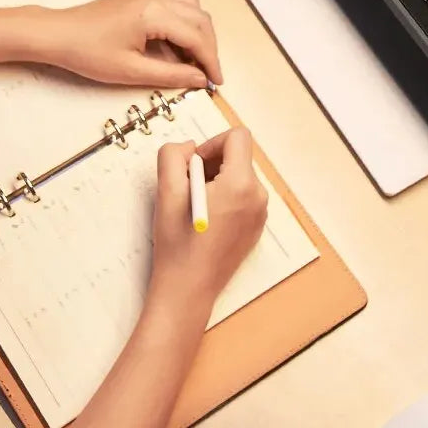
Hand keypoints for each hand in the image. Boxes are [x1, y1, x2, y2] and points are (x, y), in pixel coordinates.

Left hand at [36, 0, 222, 88]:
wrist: (56, 33)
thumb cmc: (86, 52)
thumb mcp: (130, 71)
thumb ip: (171, 74)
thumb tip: (199, 79)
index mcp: (154, 14)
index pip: (197, 37)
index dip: (210, 61)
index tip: (216, 81)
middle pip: (201, 19)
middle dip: (209, 47)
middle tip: (207, 72)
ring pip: (192, 6)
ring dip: (199, 31)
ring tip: (193, 57)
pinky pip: (176, 2)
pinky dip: (185, 21)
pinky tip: (177, 42)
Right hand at [148, 128, 267, 312]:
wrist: (188, 290)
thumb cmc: (178, 244)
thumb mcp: (166, 192)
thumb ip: (173, 156)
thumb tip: (190, 147)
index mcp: (241, 184)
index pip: (237, 137)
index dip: (212, 143)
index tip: (194, 164)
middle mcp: (258, 196)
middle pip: (238, 157)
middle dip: (212, 164)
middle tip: (188, 187)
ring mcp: (260, 213)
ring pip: (240, 177)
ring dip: (217, 181)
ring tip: (195, 205)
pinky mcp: (256, 227)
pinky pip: (243, 197)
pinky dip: (225, 197)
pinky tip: (205, 219)